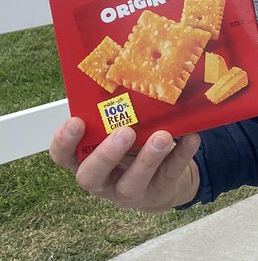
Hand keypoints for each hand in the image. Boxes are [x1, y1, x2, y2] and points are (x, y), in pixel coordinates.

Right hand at [49, 118, 200, 211]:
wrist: (162, 179)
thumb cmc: (133, 146)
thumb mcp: (118, 130)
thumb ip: (116, 114)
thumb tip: (127, 68)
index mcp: (86, 159)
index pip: (63, 156)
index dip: (64, 142)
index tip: (76, 121)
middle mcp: (103, 179)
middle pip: (91, 176)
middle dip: (106, 154)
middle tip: (125, 132)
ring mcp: (129, 190)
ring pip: (132, 182)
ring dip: (147, 159)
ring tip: (162, 136)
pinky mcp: (158, 191)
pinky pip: (169, 174)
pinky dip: (181, 155)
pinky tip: (192, 137)